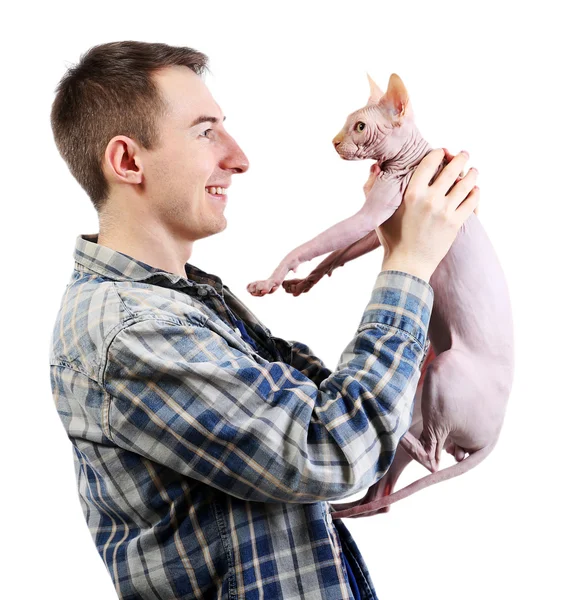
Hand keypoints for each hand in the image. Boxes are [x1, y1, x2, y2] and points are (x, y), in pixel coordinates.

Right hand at [376, 148, 479, 278]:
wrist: (407, 264)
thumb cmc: (391, 238)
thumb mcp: (379, 212)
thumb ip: (372, 187)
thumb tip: (375, 166)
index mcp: (411, 193)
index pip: (430, 162)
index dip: (438, 153)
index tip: (442, 151)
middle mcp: (429, 199)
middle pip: (452, 169)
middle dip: (460, 158)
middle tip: (464, 154)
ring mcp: (444, 211)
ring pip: (465, 184)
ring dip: (471, 174)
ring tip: (473, 171)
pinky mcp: (455, 223)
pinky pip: (472, 201)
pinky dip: (475, 193)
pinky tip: (474, 190)